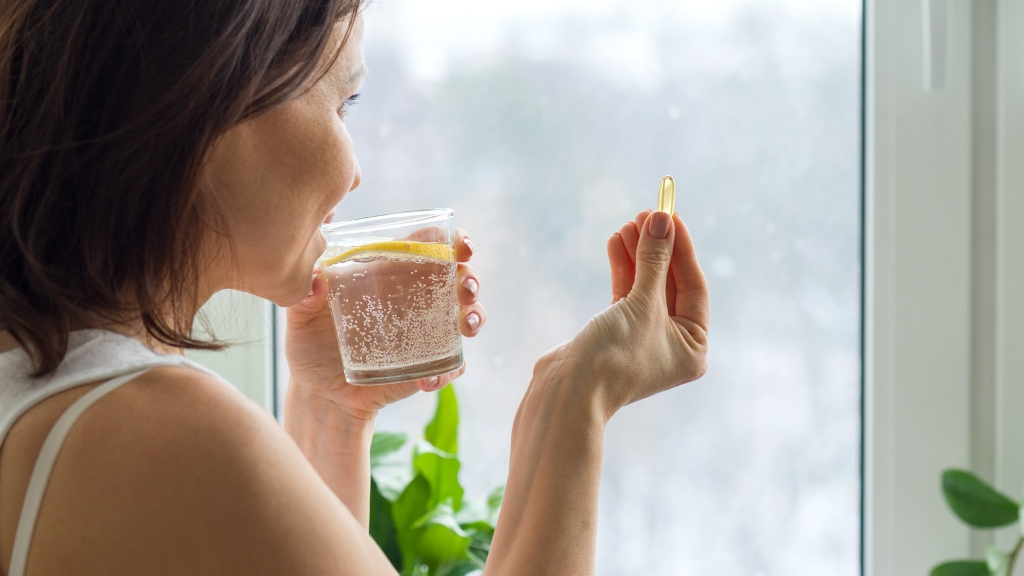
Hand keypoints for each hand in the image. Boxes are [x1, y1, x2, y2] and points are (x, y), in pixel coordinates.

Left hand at [284, 229, 486, 421]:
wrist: (319, 395)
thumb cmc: (310, 346)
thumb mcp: (300, 320)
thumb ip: (303, 297)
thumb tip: (314, 281)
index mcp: (389, 275)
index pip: (430, 247)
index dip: (453, 241)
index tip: (461, 245)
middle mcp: (414, 300)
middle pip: (458, 278)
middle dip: (471, 278)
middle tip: (465, 286)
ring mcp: (425, 333)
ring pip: (467, 317)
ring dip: (476, 316)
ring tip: (467, 325)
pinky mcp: (426, 366)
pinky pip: (451, 366)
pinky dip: (448, 371)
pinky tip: (428, 379)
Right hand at [541, 209, 709, 419]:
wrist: (567, 392)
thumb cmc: (613, 355)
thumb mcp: (641, 303)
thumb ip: (654, 259)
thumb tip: (661, 219)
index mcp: (693, 347)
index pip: (694, 286)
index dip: (682, 248)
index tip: (669, 215)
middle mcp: (672, 345)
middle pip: (670, 284)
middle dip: (657, 248)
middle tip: (646, 214)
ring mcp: (643, 339)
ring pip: (645, 287)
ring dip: (637, 255)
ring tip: (627, 224)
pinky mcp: (615, 334)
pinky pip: (625, 295)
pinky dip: (622, 270)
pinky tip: (615, 243)